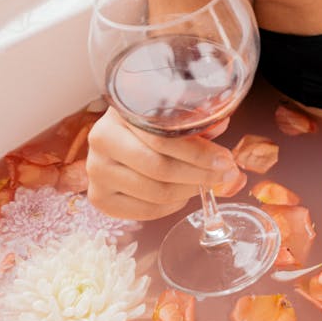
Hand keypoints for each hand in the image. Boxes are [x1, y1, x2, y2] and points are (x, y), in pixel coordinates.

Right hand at [86, 106, 238, 220]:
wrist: (114, 132)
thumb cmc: (145, 117)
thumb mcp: (167, 109)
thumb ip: (191, 119)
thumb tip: (222, 126)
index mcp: (119, 112)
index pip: (163, 139)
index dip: (198, 152)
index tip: (225, 159)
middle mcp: (101, 141)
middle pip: (159, 169)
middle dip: (199, 174)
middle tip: (225, 174)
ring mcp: (96, 172)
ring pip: (154, 192)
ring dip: (188, 191)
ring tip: (206, 183)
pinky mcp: (99, 198)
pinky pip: (143, 211)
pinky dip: (170, 207)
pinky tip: (182, 194)